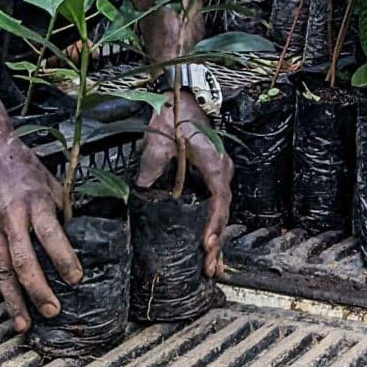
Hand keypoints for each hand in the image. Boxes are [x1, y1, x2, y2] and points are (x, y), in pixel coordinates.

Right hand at [0, 123, 81, 333]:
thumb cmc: (18, 163)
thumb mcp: (48, 181)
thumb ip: (58, 210)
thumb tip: (73, 236)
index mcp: (34, 201)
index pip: (51, 235)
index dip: (64, 259)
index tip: (76, 278)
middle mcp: (10, 217)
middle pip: (24, 261)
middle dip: (38, 290)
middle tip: (52, 310)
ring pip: (2, 270)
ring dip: (14, 300)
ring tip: (24, 323)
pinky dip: (2, 279)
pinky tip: (11, 296)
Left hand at [137, 92, 231, 275]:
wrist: (182, 98)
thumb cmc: (175, 115)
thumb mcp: (160, 137)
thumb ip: (153, 162)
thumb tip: (143, 185)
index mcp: (214, 163)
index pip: (219, 198)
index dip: (214, 222)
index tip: (206, 242)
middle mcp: (221, 172)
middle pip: (223, 212)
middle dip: (217, 242)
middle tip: (209, 268)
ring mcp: (217, 176)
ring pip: (221, 213)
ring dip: (216, 240)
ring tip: (211, 268)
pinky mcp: (209, 179)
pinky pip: (215, 208)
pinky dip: (212, 228)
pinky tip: (207, 247)